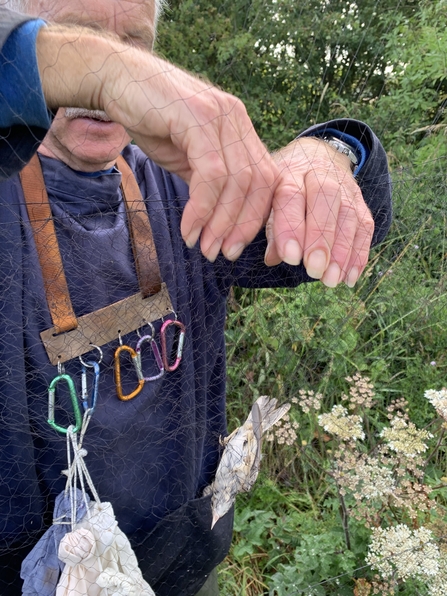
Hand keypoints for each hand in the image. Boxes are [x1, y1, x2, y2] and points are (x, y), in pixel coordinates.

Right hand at [36, 26, 277, 261]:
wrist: (116, 79)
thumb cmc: (150, 118)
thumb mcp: (186, 156)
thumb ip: (207, 181)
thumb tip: (218, 218)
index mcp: (240, 128)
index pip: (266, 180)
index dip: (255, 218)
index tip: (234, 246)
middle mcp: (237, 119)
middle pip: (259, 183)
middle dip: (241, 226)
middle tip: (220, 253)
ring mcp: (220, 115)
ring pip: (237, 182)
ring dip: (220, 223)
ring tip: (203, 246)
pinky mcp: (198, 117)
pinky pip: (211, 173)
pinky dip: (202, 208)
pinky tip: (189, 228)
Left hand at [265, 137, 373, 287]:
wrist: (317, 156)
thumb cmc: (284, 186)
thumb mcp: (269, 198)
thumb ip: (270, 226)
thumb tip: (273, 258)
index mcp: (290, 173)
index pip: (291, 195)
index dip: (291, 227)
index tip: (291, 257)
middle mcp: (319, 175)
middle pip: (326, 199)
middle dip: (321, 238)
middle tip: (315, 270)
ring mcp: (345, 187)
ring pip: (349, 214)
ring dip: (342, 252)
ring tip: (331, 280)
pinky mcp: (361, 201)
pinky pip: (365, 227)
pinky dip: (359, 254)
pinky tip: (349, 277)